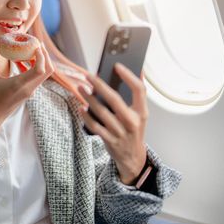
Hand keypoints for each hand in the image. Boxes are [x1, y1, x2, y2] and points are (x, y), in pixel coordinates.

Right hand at [0, 38, 53, 163]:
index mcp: (20, 84)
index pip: (40, 69)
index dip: (42, 56)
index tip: (36, 45)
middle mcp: (29, 88)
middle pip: (48, 71)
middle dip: (45, 55)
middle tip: (36, 44)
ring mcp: (31, 91)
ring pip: (44, 74)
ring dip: (40, 61)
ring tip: (28, 50)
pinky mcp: (29, 93)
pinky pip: (37, 78)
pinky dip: (33, 68)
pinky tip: (20, 62)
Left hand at [78, 63, 147, 184]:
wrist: (133, 157)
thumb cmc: (134, 130)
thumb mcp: (141, 114)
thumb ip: (137, 95)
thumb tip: (138, 70)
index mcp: (142, 112)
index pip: (139, 89)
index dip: (129, 76)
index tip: (117, 66)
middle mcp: (132, 121)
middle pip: (115, 99)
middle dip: (100, 85)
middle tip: (88, 75)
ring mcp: (121, 132)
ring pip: (102, 112)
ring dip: (89, 98)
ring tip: (81, 87)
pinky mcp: (110, 140)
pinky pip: (95, 126)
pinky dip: (87, 116)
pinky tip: (81, 107)